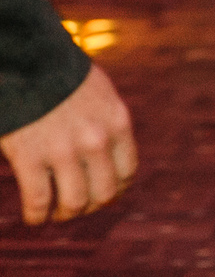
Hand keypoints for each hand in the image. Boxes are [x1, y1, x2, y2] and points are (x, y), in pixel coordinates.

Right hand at [0, 65, 135, 224]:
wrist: (25, 59)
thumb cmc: (59, 75)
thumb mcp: (100, 94)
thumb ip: (106, 123)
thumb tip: (107, 154)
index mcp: (117, 123)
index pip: (126, 172)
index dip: (115, 189)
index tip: (102, 195)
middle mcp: (96, 140)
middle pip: (103, 193)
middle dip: (90, 206)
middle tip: (76, 208)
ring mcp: (63, 150)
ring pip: (74, 203)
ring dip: (65, 214)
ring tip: (55, 214)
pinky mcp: (29, 156)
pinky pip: (38, 201)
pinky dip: (37, 216)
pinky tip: (34, 217)